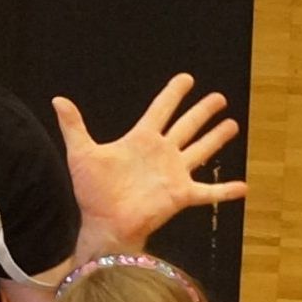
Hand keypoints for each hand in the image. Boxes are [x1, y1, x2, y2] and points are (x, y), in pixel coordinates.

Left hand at [55, 74, 245, 251]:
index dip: (173, 94)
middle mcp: (162, 153)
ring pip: (201, 150)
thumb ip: (74, 126)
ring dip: (217, 139)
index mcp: (141, 140)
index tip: (187, 79)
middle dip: (203, 112)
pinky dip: (225, 190)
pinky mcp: (181, 195)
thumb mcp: (82, 153)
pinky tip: (244, 186)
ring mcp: (174, 173)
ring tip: (233, 125)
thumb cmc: (92, 191)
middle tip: (220, 98)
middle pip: (186, 126)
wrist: (103, 223)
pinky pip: (208, 192)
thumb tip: (57, 99)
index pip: (161, 109)